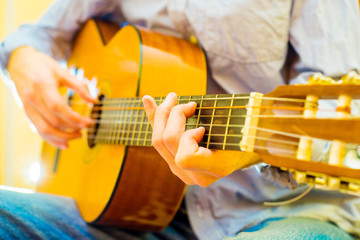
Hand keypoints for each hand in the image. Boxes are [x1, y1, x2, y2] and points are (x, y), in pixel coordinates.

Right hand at [7, 46, 96, 148]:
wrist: (19, 63)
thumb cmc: (42, 66)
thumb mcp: (62, 71)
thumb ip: (79, 86)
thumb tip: (94, 100)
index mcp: (42, 86)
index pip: (58, 107)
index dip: (74, 118)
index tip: (88, 122)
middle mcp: (33, 99)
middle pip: (53, 121)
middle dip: (72, 128)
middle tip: (86, 128)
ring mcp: (28, 108)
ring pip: (45, 130)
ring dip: (63, 137)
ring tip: (78, 136)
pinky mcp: (27, 113)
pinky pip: (39, 130)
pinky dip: (52, 139)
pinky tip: (65, 143)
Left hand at [142, 93, 260, 186]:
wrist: (245, 153)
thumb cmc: (246, 136)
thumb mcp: (243, 129)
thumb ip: (221, 120)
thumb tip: (193, 103)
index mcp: (215, 169)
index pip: (184, 157)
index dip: (188, 137)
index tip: (202, 127)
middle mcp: (195, 175)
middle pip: (167, 142)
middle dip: (173, 114)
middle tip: (186, 101)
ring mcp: (182, 172)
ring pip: (158, 141)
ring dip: (162, 114)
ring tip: (172, 97)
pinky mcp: (175, 163)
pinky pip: (159, 142)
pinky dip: (154, 119)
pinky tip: (147, 100)